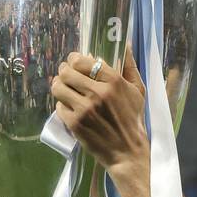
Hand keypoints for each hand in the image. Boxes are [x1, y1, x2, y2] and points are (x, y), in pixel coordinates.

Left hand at [50, 46, 149, 173]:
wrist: (128, 152)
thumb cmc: (133, 120)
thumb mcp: (138, 91)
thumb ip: (130, 67)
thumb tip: (126, 44)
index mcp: (113, 81)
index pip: (81, 60)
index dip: (74, 60)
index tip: (75, 64)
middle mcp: (97, 92)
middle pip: (66, 71)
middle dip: (64, 72)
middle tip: (67, 77)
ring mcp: (84, 109)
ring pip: (58, 87)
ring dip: (59, 87)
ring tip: (65, 90)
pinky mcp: (75, 123)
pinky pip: (59, 106)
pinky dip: (63, 106)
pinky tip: (71, 108)